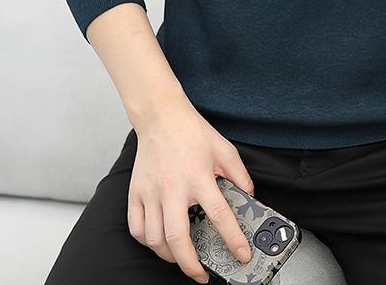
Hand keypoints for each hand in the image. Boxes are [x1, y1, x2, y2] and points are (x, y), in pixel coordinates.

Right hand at [127, 101, 255, 283]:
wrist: (161, 116)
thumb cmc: (191, 132)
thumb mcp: (225, 149)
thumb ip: (239, 175)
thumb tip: (249, 197)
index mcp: (199, 177)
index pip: (219, 215)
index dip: (233, 239)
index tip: (241, 254)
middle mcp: (173, 187)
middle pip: (179, 238)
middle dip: (191, 264)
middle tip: (202, 274)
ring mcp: (151, 192)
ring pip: (155, 238)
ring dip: (170, 256)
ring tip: (182, 258)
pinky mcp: (136, 192)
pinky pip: (137, 228)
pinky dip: (148, 242)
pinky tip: (159, 242)